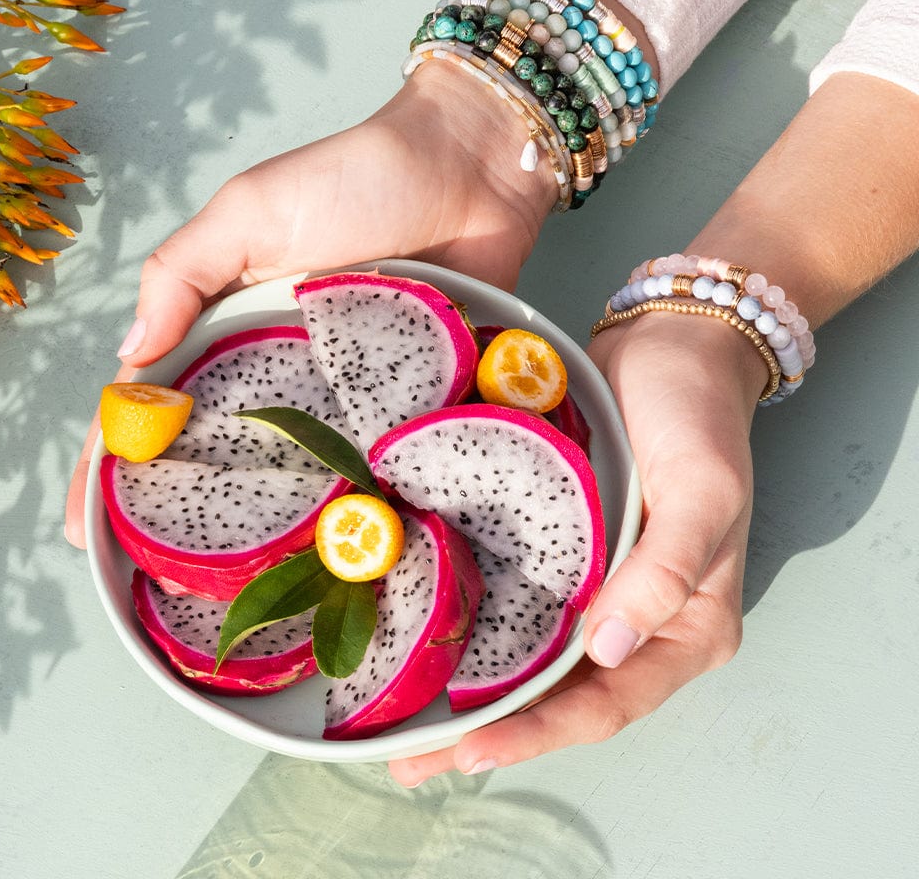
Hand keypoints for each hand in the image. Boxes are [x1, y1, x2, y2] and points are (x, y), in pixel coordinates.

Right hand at [64, 60, 558, 545]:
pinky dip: (356, 499)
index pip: (156, 403)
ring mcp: (345, 390)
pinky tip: (339, 551)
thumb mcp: (249, 211)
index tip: (86, 530)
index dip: (114, 464)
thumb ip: (182, 274)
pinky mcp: (407, 398)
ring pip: (296, 469)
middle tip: (158, 583)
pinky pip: (375, 458)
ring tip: (237, 592)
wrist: (470, 168)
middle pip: (220, 451)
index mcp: (229, 323)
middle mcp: (281, 366)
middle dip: (182, 516)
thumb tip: (127, 357)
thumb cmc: (355, 177)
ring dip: (267, 525)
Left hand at [388, 309, 764, 784]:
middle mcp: (639, 620)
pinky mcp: (562, 551)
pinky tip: (428, 643)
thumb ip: (666, 569)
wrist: (672, 346)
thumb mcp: (702, 488)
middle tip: (415, 762)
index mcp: (687, 624)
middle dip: (493, 732)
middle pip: (562, 696)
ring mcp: (596, 586)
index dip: (540, 732)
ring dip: (475, 694)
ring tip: (406, 729)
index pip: (609, 700)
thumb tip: (610, 647)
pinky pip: (519, 604)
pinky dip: (477, 632)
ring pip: (534, 659)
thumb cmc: (697, 414)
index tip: (471, 750)